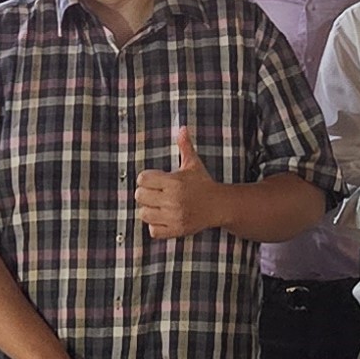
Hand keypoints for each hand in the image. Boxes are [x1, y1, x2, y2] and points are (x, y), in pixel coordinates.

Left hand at [134, 126, 225, 240]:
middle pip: (139, 196)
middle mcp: (173, 199)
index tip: (153, 180)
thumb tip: (182, 128)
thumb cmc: (202, 183)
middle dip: (145, 193)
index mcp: (174, 181)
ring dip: (148, 210)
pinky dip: (155, 226)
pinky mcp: (177, 230)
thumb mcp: (193, 164)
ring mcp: (174, 216)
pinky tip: (163, 218)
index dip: (146, 178)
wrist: (219, 206)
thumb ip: (185, 146)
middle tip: (155, 193)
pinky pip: (153, 231)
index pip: (142, 179)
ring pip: (143, 214)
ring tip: (158, 206)